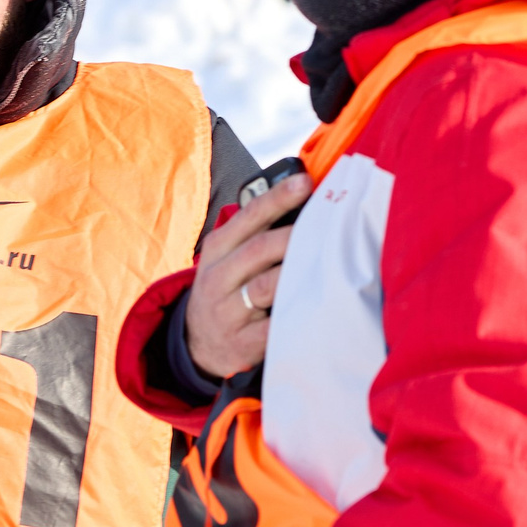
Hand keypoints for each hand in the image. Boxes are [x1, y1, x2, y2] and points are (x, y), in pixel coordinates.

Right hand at [183, 171, 309, 379]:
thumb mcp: (227, 259)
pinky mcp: (242, 343)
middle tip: (328, 226)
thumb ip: (256, 236)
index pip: (248, 216)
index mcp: (217, 250)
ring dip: (298, 272)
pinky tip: (319, 304)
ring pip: (266, 286)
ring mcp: (228, 312)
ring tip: (328, 262)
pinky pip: (273, 327)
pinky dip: (296, 314)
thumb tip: (306, 206)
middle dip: (295, 235)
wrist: (198, 344)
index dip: (277, 198)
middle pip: (259, 249)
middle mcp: (217, 278)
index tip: (305, 182)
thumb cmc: (226, 291)